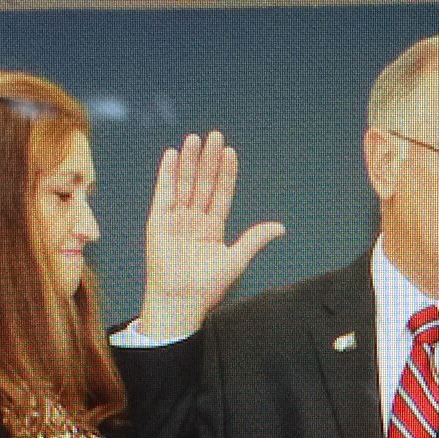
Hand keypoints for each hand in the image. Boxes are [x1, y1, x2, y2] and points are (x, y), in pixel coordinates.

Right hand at [139, 131, 285, 337]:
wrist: (180, 301)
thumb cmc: (206, 287)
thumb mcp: (236, 260)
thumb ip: (255, 239)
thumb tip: (280, 227)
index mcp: (212, 228)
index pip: (221, 194)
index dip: (226, 174)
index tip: (230, 153)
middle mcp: (194, 220)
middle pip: (203, 183)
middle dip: (209, 160)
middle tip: (215, 135)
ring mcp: (175, 219)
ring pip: (184, 184)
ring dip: (190, 161)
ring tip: (195, 139)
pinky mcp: (158, 222)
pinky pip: (163, 193)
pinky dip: (167, 174)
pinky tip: (172, 156)